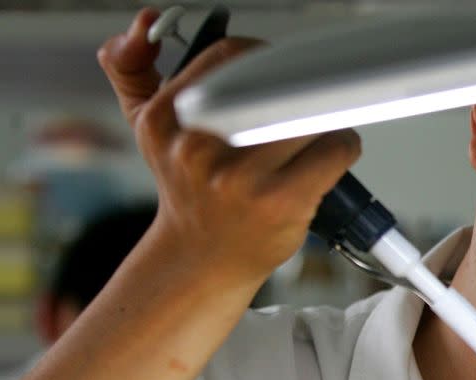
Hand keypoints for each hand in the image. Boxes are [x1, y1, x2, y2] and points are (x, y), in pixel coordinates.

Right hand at [97, 8, 360, 288]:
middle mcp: (198, 149)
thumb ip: (133, 71)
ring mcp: (239, 177)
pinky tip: (331, 155)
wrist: (199, 259)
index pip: (226, 57)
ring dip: (324, 118)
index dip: (264, 58)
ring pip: (308, 114)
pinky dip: (343, 145)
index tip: (277, 72)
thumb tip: (140, 25)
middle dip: (297, 88)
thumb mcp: (149, 131)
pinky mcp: (279, 200)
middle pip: (273, 83)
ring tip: (315, 133)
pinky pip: (333, 149)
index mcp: (165, 121)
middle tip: (305, 98)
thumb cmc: (188, 190)